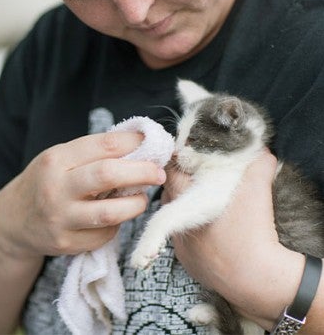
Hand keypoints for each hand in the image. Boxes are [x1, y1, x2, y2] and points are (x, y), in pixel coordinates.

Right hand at [0, 132, 165, 258]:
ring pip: (111, 212)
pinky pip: (105, 234)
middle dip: (142, 172)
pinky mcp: (67, 243)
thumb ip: (94, 153)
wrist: (14, 221)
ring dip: (136, 204)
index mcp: (56, 160)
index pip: (104, 145)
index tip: (153, 144)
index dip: (135, 143)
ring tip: (143, 198)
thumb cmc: (46, 182)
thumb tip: (139, 146)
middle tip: (159, 173)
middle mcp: (56, 188)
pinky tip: (115, 217)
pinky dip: (118, 224)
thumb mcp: (61, 159)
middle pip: (108, 175)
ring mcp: (60, 219)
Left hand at [165, 151, 304, 329]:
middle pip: (169, 196)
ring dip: (183, 208)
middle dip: (180, 185)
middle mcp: (178, 226)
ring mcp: (181, 248)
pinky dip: (191, 232)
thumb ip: (259, 166)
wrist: (259, 279)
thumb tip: (264, 154)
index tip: (186, 158)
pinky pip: (183, 241)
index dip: (177, 163)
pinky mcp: (189, 265)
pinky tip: (209, 231)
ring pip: (173, 219)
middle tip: (196, 178)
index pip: (170, 175)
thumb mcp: (258, 191)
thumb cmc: (254, 232)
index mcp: (188, 205)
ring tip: (202, 203)